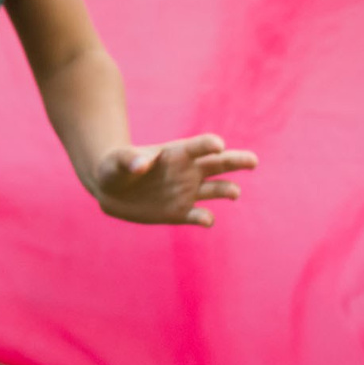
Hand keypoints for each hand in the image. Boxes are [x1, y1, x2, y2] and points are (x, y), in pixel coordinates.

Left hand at [92, 137, 254, 227]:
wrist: (110, 189)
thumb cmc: (115, 166)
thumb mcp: (117, 160)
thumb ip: (131, 160)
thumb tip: (142, 165)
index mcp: (176, 152)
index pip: (198, 146)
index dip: (209, 144)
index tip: (218, 144)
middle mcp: (188, 171)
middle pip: (219, 164)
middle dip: (237, 160)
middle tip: (253, 161)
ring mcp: (187, 192)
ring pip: (216, 189)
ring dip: (227, 190)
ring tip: (234, 193)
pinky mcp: (180, 213)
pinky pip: (198, 215)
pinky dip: (204, 218)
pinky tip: (206, 220)